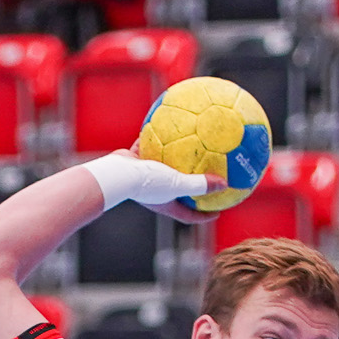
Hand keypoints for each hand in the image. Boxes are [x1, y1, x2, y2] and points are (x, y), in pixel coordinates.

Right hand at [96, 150, 225, 219]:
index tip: (218, 212)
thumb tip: (224, 184)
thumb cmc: (145, 182)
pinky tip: (169, 123)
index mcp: (166, 203)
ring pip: (166, 168)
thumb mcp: (176, 183)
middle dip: (193, 187)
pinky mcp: (136, 161)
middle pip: (179, 191)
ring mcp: (145, 176)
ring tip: (191, 146)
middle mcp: (156, 192)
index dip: (204, 216)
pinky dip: (161, 138)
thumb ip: (199, 184)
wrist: (115, 173)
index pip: (189, 215)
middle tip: (209, 179)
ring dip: (177, 160)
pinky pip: (152, 147)